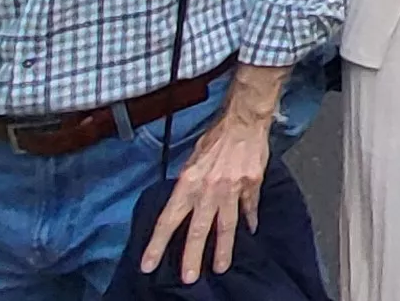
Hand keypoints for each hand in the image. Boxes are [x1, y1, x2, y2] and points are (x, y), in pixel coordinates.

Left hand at [138, 109, 268, 283]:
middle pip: (197, 230)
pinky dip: (249, 220)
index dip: (157, 244)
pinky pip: (249, 208)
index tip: (148, 264)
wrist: (244, 120)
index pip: (168, 219)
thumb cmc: (215, 137)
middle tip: (188, 278)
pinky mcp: (251, 185)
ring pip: (225, 226)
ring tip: (220, 268)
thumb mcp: (191, 159)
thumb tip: (183, 204)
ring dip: (222, 249)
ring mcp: (232, 189)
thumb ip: (188, 184)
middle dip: (191, 256)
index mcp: (188, 183)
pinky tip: (250, 232)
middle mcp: (208, 190)